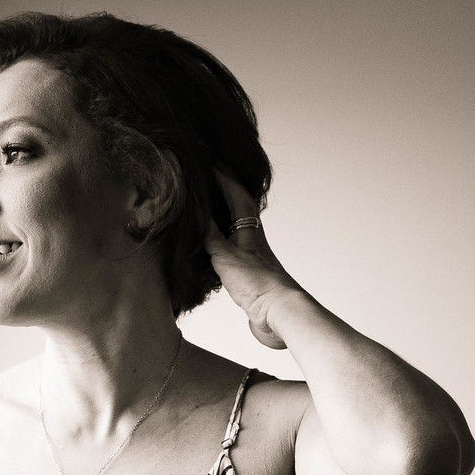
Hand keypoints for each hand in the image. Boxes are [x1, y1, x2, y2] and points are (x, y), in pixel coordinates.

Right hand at [204, 171, 302, 349]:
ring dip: (224, 212)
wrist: (278, 313)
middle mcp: (253, 237)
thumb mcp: (225, 255)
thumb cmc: (257, 283)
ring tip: (208, 203)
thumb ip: (209, 234)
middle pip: (239, 206)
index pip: (235, 193)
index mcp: (249, 229)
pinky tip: (212, 244)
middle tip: (210, 175)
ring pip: (237, 225)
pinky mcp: (248, 272)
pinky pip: (231, 246)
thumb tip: (196, 211)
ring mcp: (251, 254)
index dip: (222, 176)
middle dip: (225, 189)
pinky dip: (220, 237)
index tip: (208, 161)